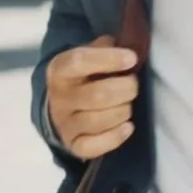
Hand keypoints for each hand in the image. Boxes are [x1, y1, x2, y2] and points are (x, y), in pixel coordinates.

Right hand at [45, 35, 139, 159]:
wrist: (62, 105)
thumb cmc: (84, 75)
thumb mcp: (89, 53)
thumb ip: (106, 47)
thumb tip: (130, 45)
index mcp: (60, 69)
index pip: (80, 61)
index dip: (109, 59)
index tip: (132, 58)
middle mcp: (59, 97)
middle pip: (97, 95)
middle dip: (125, 89)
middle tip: (133, 85)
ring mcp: (64, 123)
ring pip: (99, 120)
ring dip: (123, 111)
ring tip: (127, 104)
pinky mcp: (73, 144)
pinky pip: (94, 146)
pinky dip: (115, 137)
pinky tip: (127, 127)